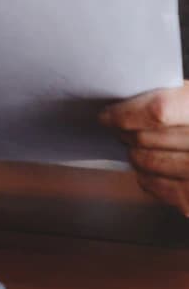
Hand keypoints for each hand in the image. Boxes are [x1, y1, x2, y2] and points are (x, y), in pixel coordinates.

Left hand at [101, 82, 188, 214]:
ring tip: (135, 147)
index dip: (126, 113)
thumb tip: (130, 104)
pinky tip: (149, 171)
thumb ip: (178, 100)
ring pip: (147, 163)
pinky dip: (146, 178)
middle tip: (119, 127)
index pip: (158, 112)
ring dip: (135, 155)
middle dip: (126, 132)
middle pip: (147, 138)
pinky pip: (157, 187)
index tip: (109, 114)